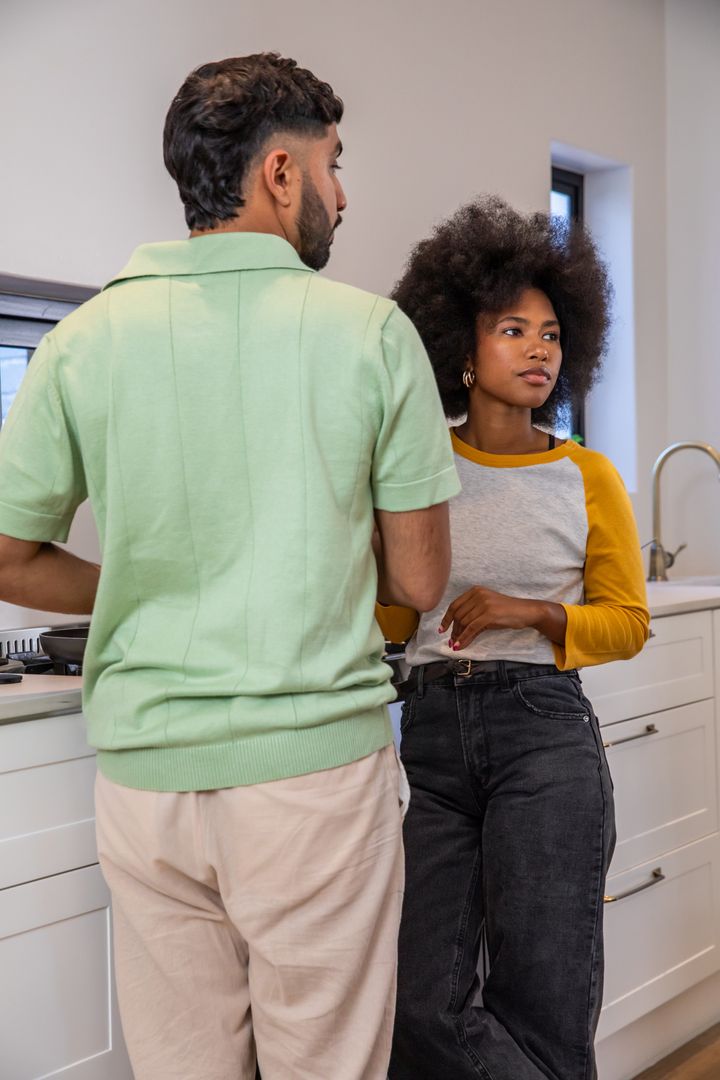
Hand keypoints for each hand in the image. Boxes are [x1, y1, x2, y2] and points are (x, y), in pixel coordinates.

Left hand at [439, 587, 565, 650]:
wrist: (526, 611)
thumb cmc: (507, 612)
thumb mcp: (486, 611)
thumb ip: (471, 618)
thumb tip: (456, 634)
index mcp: (475, 591)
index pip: (454, 605)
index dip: (446, 619)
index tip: (442, 629)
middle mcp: (477, 594)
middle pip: (458, 615)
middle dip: (453, 630)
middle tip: (452, 641)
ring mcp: (483, 603)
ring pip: (464, 623)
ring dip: (458, 636)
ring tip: (456, 645)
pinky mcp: (489, 614)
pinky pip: (471, 628)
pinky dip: (464, 638)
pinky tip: (460, 645)